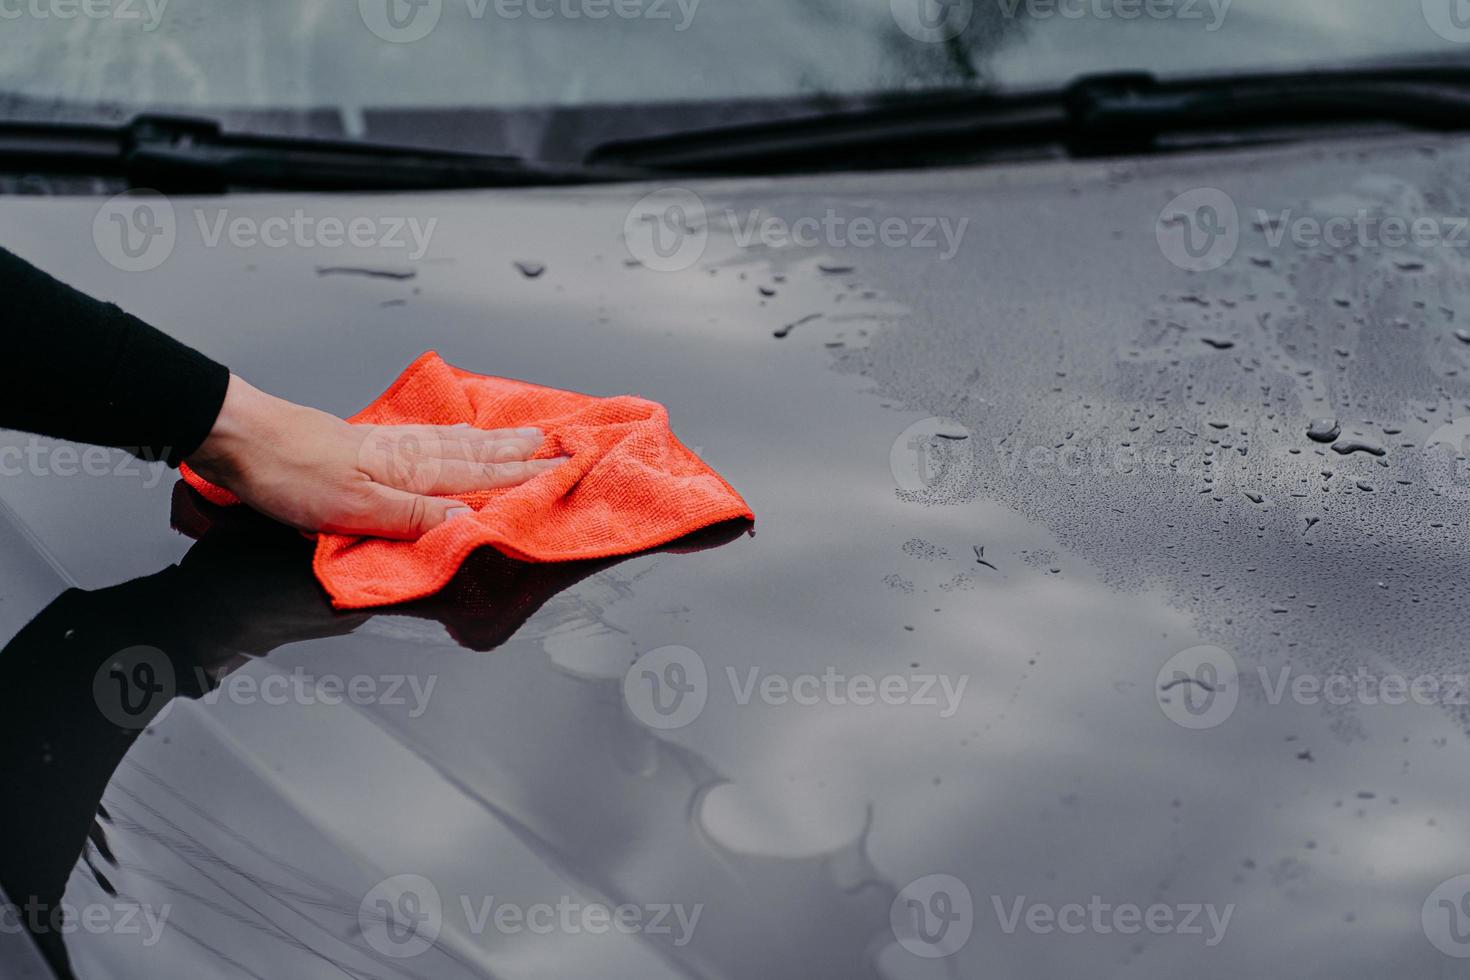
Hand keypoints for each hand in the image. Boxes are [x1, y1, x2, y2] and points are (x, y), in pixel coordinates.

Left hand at [185, 375, 565, 538]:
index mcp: (407, 474)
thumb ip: (413, 516)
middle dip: (517, 455)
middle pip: (472, 456)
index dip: (518, 477)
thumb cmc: (290, 476)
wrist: (241, 437)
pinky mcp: (366, 443)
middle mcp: (405, 455)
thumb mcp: (353, 509)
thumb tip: (470, 520)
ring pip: (454, 444)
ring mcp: (386, 446)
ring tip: (525, 437)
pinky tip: (461, 433)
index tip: (558, 470)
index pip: (475, 477)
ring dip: (493, 443)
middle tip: (557, 447)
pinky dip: (455, 435)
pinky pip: (430, 437)